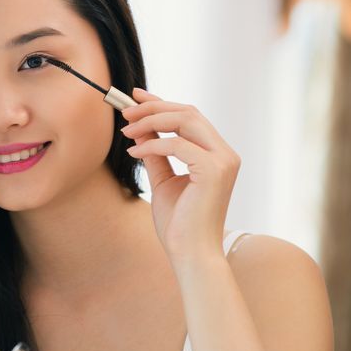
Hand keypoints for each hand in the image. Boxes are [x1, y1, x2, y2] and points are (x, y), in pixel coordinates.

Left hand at [121, 89, 239, 262]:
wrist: (190, 253)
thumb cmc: (179, 223)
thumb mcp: (163, 180)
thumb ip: (155, 153)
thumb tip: (139, 127)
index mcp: (217, 154)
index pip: (190, 117)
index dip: (162, 103)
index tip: (135, 97)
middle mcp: (225, 153)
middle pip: (188, 113)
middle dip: (153, 108)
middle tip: (125, 112)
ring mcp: (223, 161)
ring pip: (186, 121)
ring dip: (151, 121)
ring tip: (126, 130)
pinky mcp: (214, 170)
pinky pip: (177, 145)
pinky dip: (152, 146)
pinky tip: (133, 153)